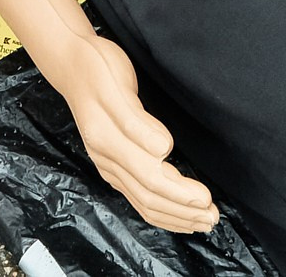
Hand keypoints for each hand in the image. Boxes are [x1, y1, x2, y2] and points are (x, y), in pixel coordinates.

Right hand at [46, 34, 218, 235]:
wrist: (72, 65)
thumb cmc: (97, 68)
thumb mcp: (116, 84)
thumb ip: (137, 120)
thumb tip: (163, 149)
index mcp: (108, 140)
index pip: (150, 177)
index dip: (179, 192)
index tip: (206, 197)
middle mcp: (106, 159)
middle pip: (149, 197)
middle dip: (183, 211)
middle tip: (213, 216)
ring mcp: (108, 165)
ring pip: (143, 203)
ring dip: (175, 216)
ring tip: (203, 221)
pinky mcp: (113, 165)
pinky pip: (137, 198)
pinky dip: (160, 212)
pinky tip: (178, 215)